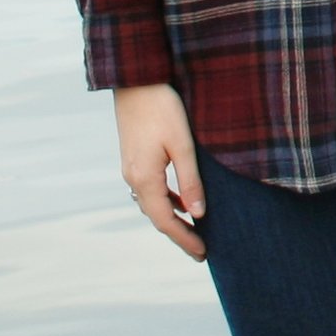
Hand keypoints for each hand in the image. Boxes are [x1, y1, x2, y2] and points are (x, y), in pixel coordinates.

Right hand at [113, 84, 205, 259]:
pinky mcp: (135, 158)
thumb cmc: (164, 109)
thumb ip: (191, 180)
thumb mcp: (183, 145)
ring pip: (153, 204)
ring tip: (196, 231)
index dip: (184, 239)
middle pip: (157, 216)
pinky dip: (167, 201)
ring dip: (173, 219)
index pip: (165, 221)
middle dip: (179, 235)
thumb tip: (198, 214)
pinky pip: (151, 189)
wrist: (137, 81)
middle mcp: (132, 179)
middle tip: (202, 251)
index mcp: (144, 179)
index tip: (204, 254)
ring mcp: (131, 169)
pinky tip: (183, 201)